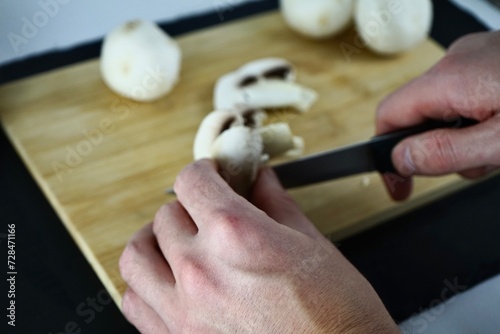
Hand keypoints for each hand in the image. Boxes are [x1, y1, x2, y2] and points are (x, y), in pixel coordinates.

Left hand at [119, 159, 398, 332]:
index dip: (204, 171)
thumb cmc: (337, 316)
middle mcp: (201, 271)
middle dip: (191, 207)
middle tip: (210, 213)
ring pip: (138, 255)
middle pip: (167, 214)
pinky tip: (169, 280)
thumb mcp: (313, 245)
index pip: (192, 181)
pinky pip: (135, 301)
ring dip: (156, 240)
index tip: (214, 176)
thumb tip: (260, 180)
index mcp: (236, 236)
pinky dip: (146, 282)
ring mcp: (183, 311)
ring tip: (177, 241)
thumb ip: (276, 205)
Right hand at [376, 31, 499, 200]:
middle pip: (418, 116)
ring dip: (462, 136)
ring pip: (444, 107)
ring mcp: (475, 55)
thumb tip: (400, 158)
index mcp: (450, 80)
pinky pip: (466, 93)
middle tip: (474, 166)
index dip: (386, 157)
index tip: (397, 186)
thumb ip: (447, 152)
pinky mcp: (490, 58)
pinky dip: (477, 116)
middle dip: (438, 149)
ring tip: (498, 148)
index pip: (388, 117)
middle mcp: (456, 60)